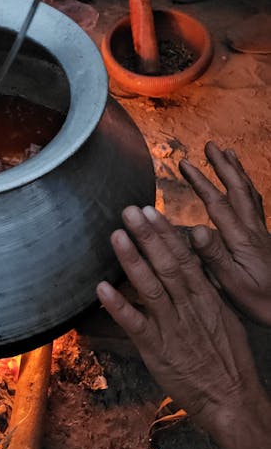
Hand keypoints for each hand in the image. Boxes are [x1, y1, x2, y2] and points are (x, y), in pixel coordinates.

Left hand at [97, 205, 264, 436]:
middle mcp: (189, 307)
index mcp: (206, 297)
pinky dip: (118, 305)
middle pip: (166, 265)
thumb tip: (192, 268)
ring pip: (150, 287)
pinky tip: (102, 288)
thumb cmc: (229, 361)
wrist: (233, 400)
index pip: (184, 257)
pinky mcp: (157, 350)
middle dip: (147, 236)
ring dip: (132, 260)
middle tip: (129, 210)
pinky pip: (135, 324)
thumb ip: (206, 292)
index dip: (165, 233)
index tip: (151, 211)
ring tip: (116, 235)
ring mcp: (173, 328)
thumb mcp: (224, 318)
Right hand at [179, 141, 270, 325]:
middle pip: (239, 190)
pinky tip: (244, 188)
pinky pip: (256, 204)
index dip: (201, 181)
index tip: (184, 163)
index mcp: (241, 240)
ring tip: (228, 154)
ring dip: (237, 172)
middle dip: (222, 166)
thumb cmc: (260, 302)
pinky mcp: (266, 239)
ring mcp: (262, 233)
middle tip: (209, 146)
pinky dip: (248, 188)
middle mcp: (254, 230)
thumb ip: (213, 256)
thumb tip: (195, 229)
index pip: (218, 203)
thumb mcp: (232, 285)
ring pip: (250, 194)